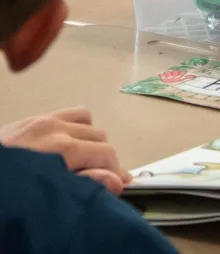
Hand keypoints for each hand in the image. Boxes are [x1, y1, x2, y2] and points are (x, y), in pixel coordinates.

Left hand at [0, 107, 131, 193]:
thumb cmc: (7, 194)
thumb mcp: (46, 196)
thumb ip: (83, 184)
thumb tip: (117, 180)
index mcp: (61, 147)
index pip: (106, 154)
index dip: (116, 173)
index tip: (116, 188)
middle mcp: (54, 127)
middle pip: (100, 137)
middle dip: (102, 158)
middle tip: (96, 179)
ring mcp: (41, 120)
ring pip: (87, 121)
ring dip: (89, 141)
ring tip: (81, 162)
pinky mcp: (29, 119)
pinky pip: (66, 113)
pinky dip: (74, 127)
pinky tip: (65, 145)